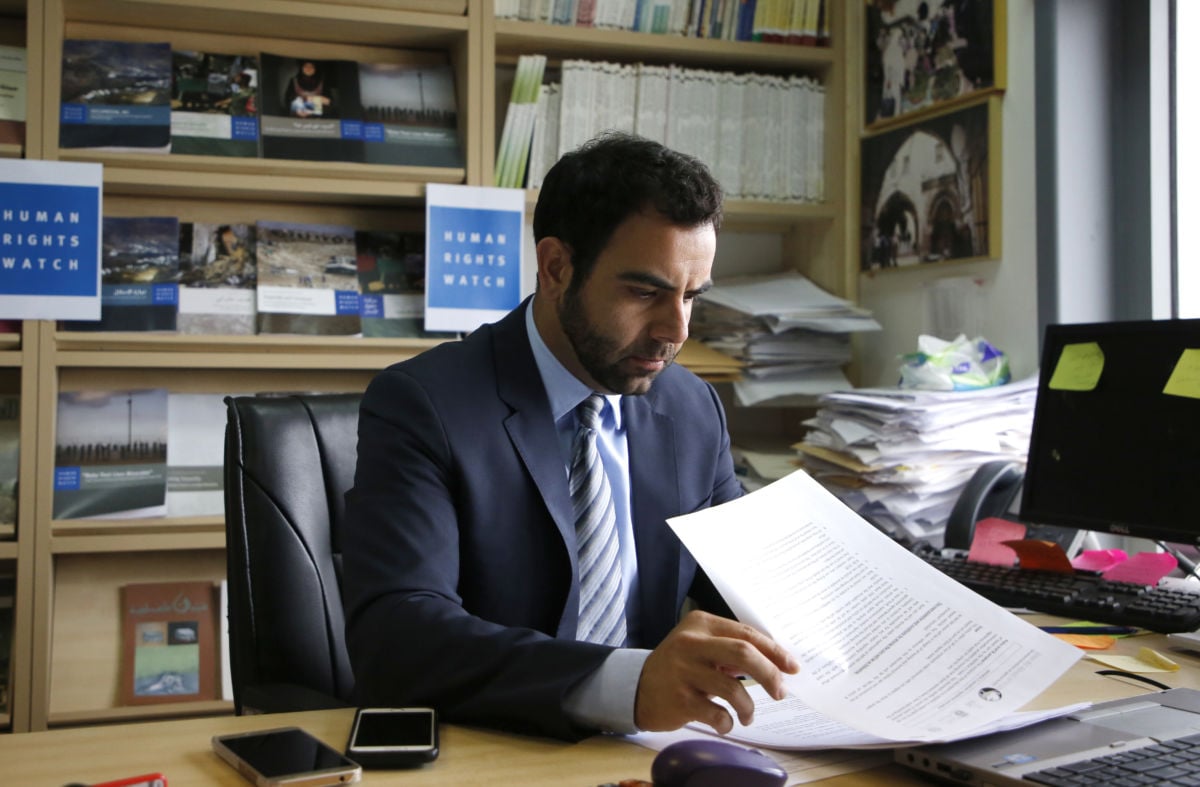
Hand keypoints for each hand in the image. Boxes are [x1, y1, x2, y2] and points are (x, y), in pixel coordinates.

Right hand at [633, 610, 798, 733]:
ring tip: (747, 714)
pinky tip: (725, 722)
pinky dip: (728, 722)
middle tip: (780, 692)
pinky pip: (717, 713)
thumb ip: (732, 648)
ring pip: (733, 688)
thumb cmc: (679, 666)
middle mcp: (690, 643)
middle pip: (743, 653)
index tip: (792, 668)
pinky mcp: (679, 699)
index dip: (774, 652)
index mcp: (701, 624)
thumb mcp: (701, 647)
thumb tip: (777, 664)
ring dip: (748, 706)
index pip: (746, 634)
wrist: (637, 688)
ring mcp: (683, 671)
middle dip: (769, 674)